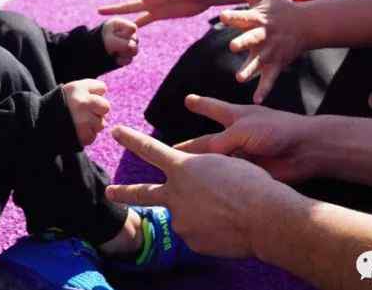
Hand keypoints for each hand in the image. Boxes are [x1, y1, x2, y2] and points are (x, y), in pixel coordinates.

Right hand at [62, 79, 110, 146]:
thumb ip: (88, 88)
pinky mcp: (83, 135)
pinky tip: (76, 132)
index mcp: (78, 88)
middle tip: (84, 114)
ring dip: (92, 125)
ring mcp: (83, 120)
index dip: (95, 94)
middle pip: (105, 106)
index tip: (85, 99)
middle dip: (97, 111)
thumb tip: (105, 92)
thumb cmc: (58, 105)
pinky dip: (86, 136)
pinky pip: (93, 136)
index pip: (102, 88)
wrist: (39, 124)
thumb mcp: (70, 90)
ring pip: (101, 123)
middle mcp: (82, 102)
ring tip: (78, 123)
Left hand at [101, 18, 138, 65]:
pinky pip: (130, 60)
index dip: (125, 35)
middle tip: (112, 45)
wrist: (87, 53)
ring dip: (123, 54)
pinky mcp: (125, 55)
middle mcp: (126, 33)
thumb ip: (123, 44)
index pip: (133, 28)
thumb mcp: (109, 40)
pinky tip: (114, 58)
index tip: (114, 35)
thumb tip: (135, 49)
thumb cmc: (98, 42)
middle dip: (124, 45)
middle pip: (135, 40)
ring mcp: (127, 44)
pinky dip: (121, 61)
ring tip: (112, 52)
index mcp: (120, 24)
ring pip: (135, 51)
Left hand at [106, 126, 294, 257]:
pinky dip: (210, 230)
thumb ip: (202, 173)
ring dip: (199, 215)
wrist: (264, 217)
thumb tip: (195, 189)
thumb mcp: (223, 164)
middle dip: (122, 192)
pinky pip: (198, 233)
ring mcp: (180, 219)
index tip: (116, 131)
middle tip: (108, 190)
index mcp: (183, 167)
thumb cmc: (250, 183)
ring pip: (183, 216)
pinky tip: (228, 227)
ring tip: (227, 213)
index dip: (131, 139)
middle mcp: (175, 193)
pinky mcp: (191, 240)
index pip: (150, 149)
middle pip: (141, 192)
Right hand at [176, 96, 319, 182]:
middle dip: (190, 146)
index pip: (212, 108)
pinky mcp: (249, 173)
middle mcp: (236, 135)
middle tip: (172, 150)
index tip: (188, 100)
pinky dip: (218, 180)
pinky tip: (206, 188)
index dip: (200, 105)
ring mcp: (243, 155)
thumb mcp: (242, 130)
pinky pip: (229, 177)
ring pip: (216, 162)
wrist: (306, 150)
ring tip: (182, 173)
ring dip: (202, 167)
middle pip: (207, 141)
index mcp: (235, 117)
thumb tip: (201, 161)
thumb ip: (219, 144)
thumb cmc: (276, 130)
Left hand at [218, 0, 308, 103]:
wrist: (305, 24)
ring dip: (250, 70)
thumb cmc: (278, 7)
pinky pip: (270, 78)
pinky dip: (264, 89)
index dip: (234, 16)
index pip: (244, 16)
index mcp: (258, 18)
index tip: (222, 16)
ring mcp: (271, 51)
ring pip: (259, 62)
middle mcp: (264, 35)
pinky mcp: (277, 64)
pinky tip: (257, 100)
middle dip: (243, 42)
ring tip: (239, 78)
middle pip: (252, 39)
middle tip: (233, 46)